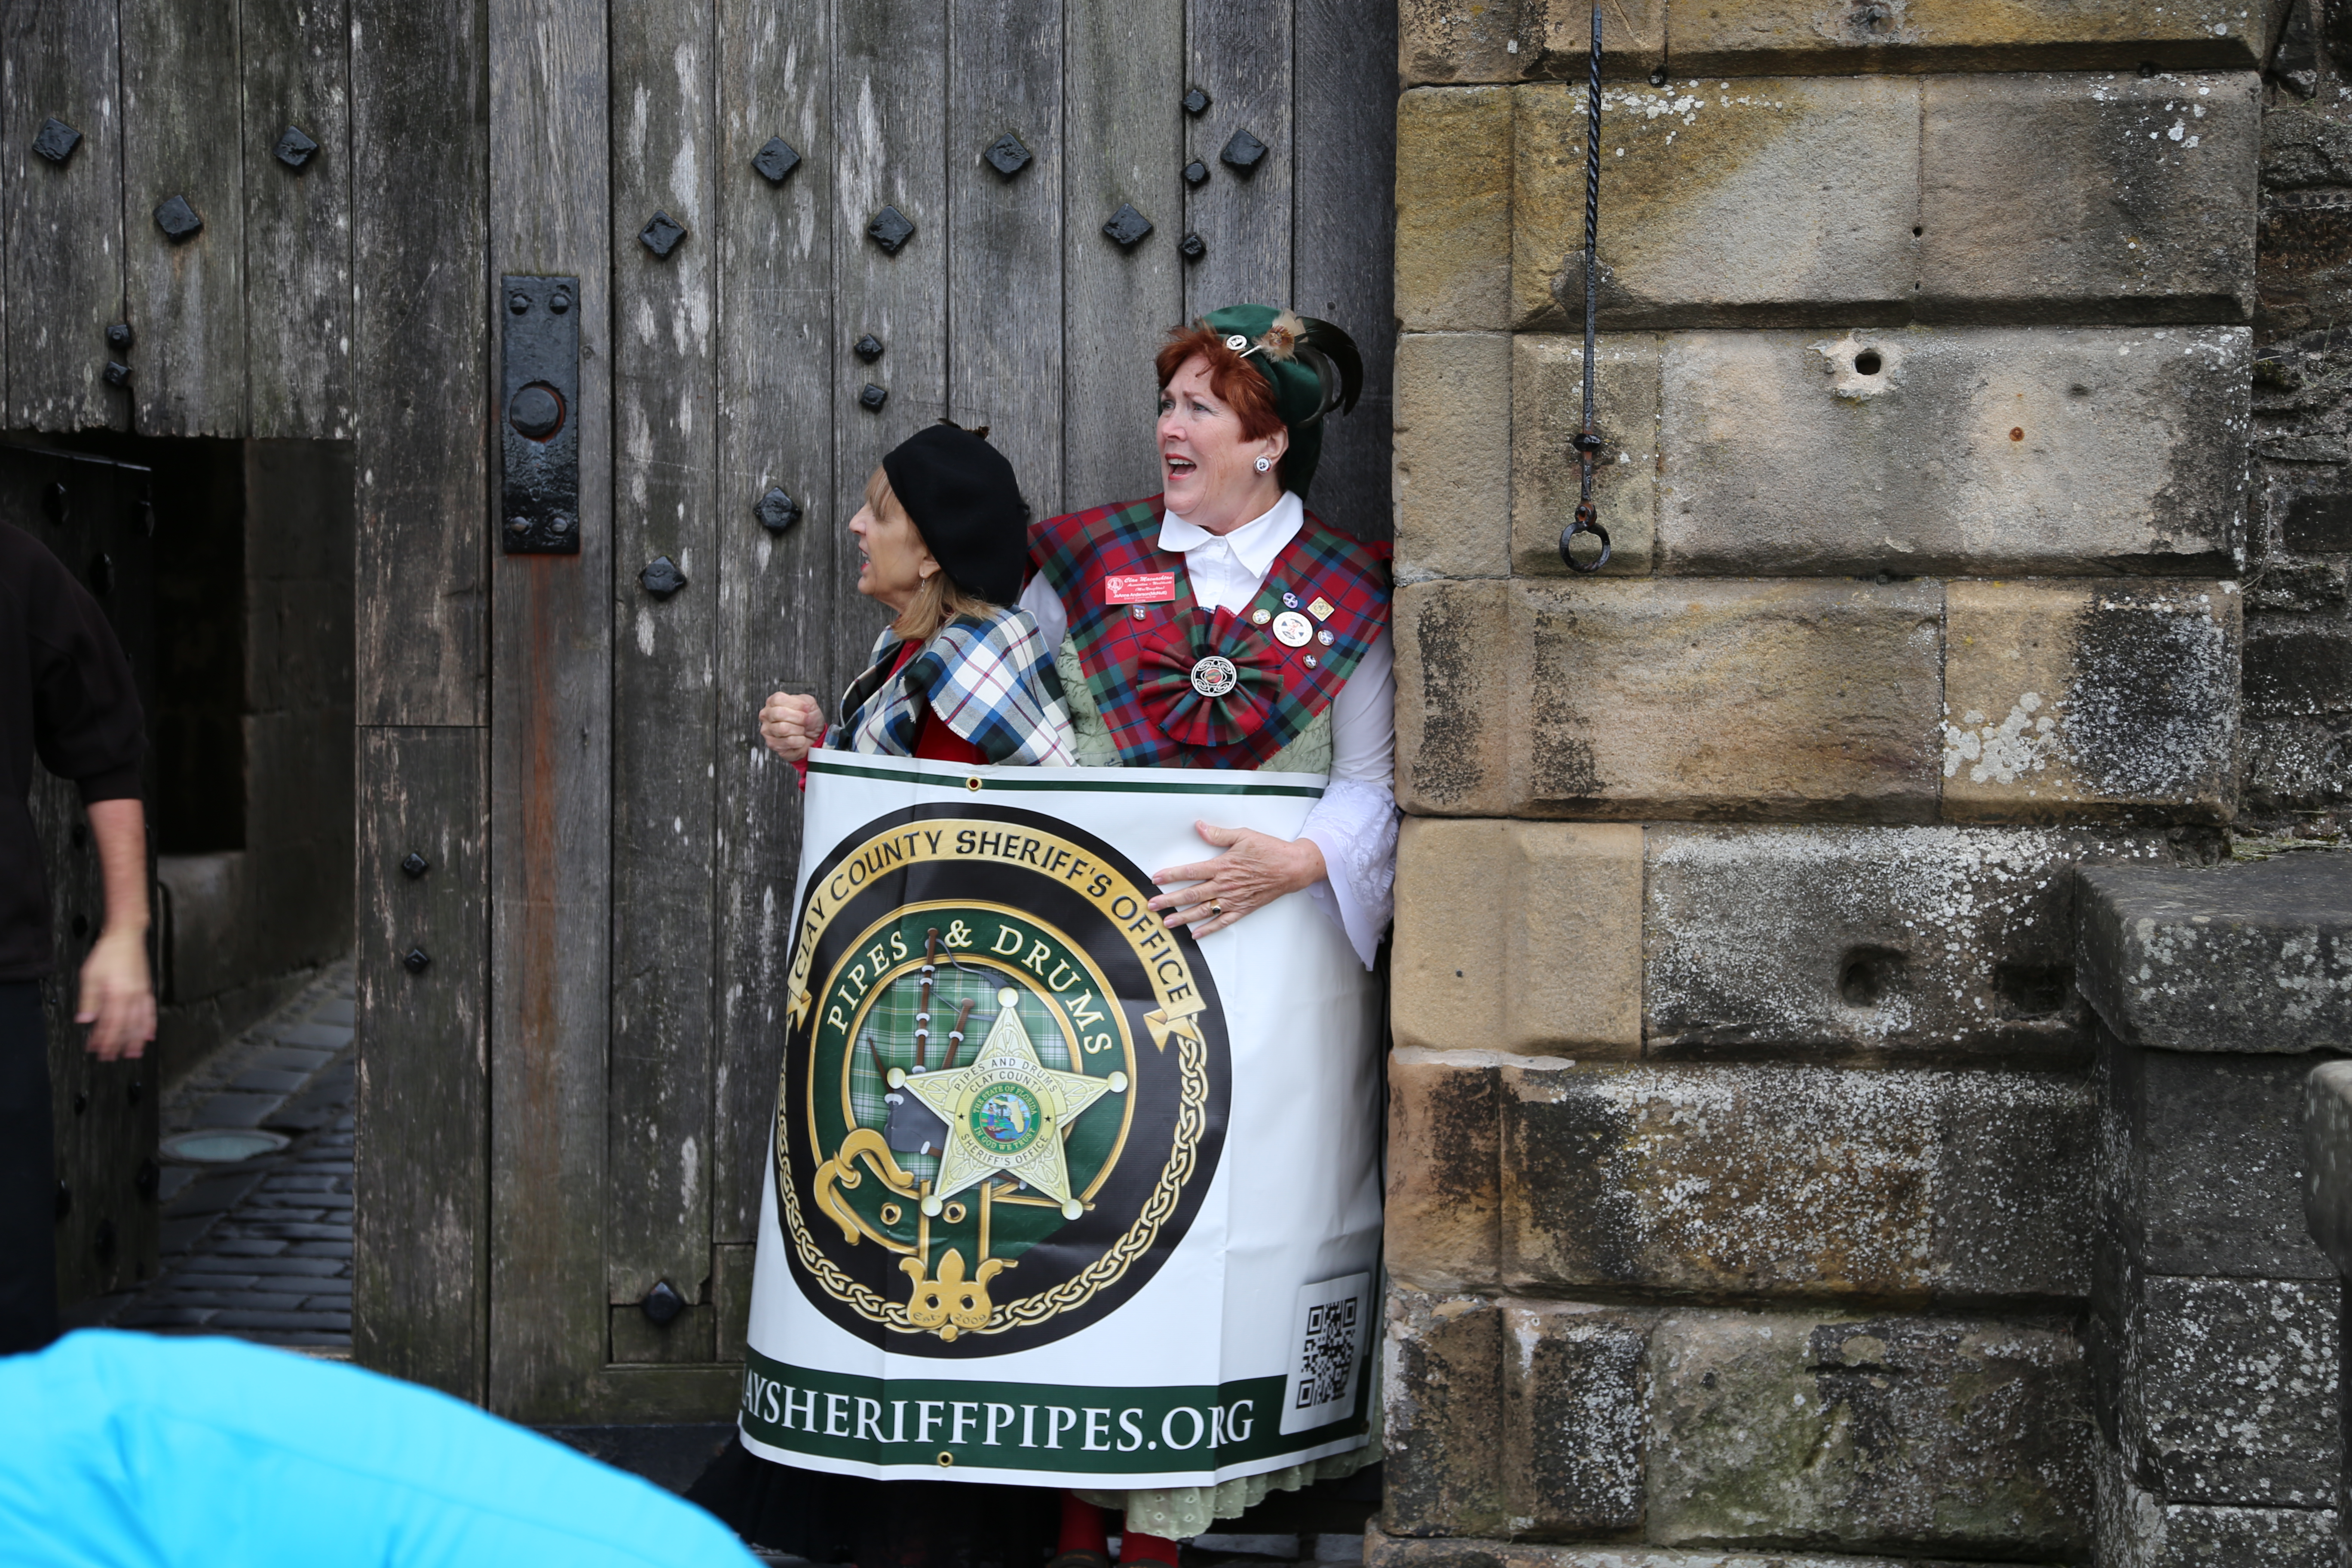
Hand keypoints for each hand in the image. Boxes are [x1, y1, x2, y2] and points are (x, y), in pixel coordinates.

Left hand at [78, 925, 154, 1061]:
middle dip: (118, 1044)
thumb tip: (85, 1020)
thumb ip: (89, 1001)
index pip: (110, 1024)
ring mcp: (141, 994)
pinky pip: (150, 1011)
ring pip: (141, 1022)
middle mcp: (132, 997)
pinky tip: (149, 1034)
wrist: (126, 936)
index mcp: (117, 994)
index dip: (103, 1039)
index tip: (96, 1049)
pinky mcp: (146, 990)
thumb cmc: (108, 953)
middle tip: (111, 1057)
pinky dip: (150, 1025)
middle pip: (126, 1027)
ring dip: (136, 1040)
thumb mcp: (90, 976)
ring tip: (133, 1053)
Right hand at [758, 691, 824, 762]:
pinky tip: (800, 739)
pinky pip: (788, 741)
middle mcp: (767, 715)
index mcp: (773, 702)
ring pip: (783, 728)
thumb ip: (803, 700)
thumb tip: (801, 706)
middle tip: (805, 721)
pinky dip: (799, 741)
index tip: (806, 709)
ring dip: (799, 730)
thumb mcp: (809, 703)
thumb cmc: (809, 719)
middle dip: (799, 718)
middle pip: (778, 713)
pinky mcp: (772, 744)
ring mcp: (767, 730)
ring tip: (802, 730)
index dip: (796, 704)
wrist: (814, 736)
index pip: (778, 699)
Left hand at [1148, 820, 1326, 936]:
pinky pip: (1223, 922)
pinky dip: (1208, 929)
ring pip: (1203, 911)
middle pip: (1191, 894)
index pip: (1191, 872)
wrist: (1293, 867)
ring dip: (1183, 918)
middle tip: (1151, 906)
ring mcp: (1234, 899)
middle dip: (1169, 900)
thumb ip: (1218, 834)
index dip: (1171, 875)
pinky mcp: (1243, 909)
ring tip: (1166, 923)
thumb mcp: (1243, 835)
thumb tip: (1199, 827)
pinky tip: (1195, 935)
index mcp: (1223, 866)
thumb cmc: (1269, 850)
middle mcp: (1225, 885)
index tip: (1155, 879)